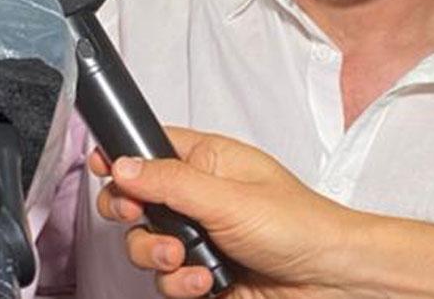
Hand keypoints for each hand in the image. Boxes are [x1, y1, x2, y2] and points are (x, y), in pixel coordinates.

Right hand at [90, 128, 366, 298]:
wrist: (330, 281)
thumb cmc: (299, 225)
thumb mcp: (227, 196)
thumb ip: (169, 181)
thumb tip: (123, 165)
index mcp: (206, 161)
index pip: (149, 149)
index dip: (122, 158)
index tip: (103, 167)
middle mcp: (198, 198)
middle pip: (135, 200)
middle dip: (131, 213)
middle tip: (138, 216)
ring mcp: (198, 238)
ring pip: (144, 245)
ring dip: (156, 253)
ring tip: (183, 256)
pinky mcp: (201, 275)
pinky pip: (166, 280)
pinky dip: (178, 283)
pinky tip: (202, 281)